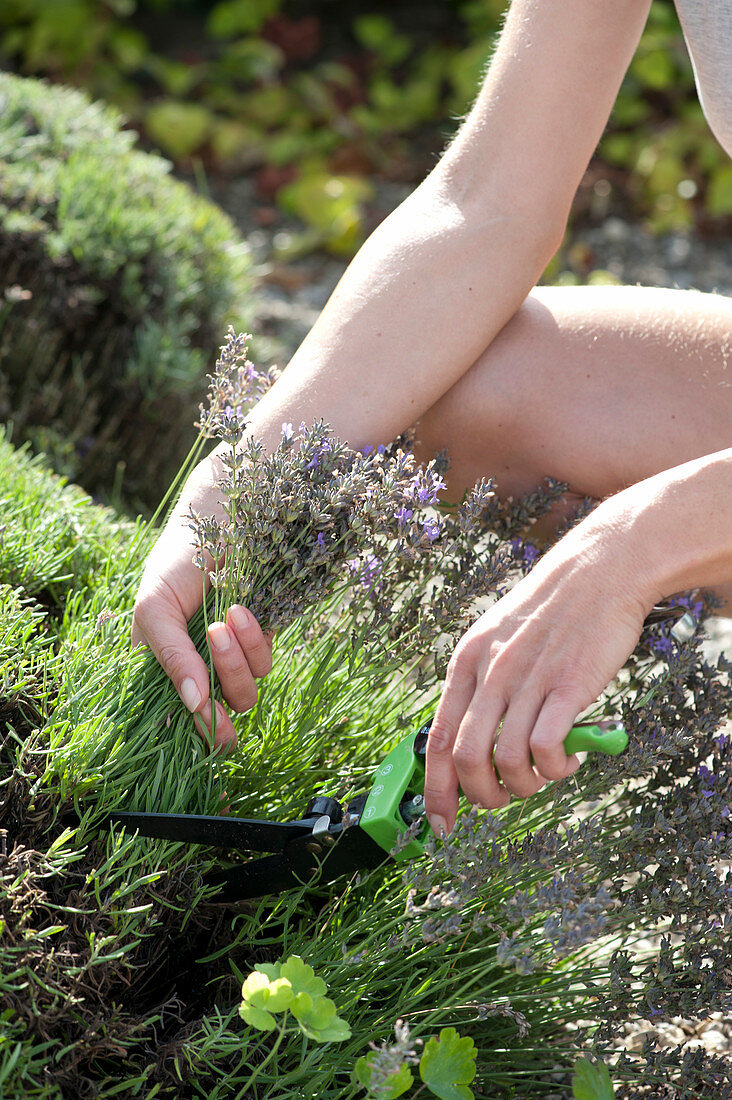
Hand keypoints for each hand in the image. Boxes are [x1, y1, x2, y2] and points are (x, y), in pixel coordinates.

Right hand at [132, 465, 272, 751]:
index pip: (180, 719)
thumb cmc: (178, 560)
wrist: (222, 516)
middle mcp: (199, 669)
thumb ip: (171, 656)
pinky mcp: (261, 640)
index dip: (200, 733)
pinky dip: (256, 638)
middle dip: (225, 677)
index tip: (219, 735)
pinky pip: (265, 662)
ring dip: (239, 656)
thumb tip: (194, 705)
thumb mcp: (155, 606)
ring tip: (231, 613)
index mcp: (165, 667)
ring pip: (245, 691)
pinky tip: (244, 608)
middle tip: (216, 633)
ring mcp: (232, 657)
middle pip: (220, 710)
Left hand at [423, 501, 656, 834]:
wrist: (598, 571)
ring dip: (524, 785)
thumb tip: (471, 743)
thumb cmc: (551, 611)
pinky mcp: (567, 686)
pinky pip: (546, 748)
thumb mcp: (497, 639)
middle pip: (465, 760)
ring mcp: (527, 679)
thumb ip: (482, 686)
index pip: (436, 740)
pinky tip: (569, 757)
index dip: (435, 791)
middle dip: (482, 797)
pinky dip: (555, 768)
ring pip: (505, 761)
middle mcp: (489, 673)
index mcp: (466, 663)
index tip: (441, 823)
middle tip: (504, 799)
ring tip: (544, 774)